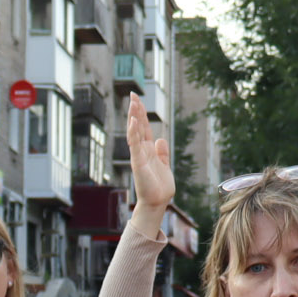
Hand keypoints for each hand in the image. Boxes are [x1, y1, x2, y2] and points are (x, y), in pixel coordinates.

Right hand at [123, 95, 173, 225]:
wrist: (157, 202)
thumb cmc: (160, 187)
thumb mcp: (164, 165)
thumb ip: (162, 152)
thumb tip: (161, 138)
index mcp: (148, 150)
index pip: (143, 127)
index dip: (141, 113)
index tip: (138, 99)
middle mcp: (142, 150)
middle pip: (138, 126)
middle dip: (136, 110)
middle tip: (133, 94)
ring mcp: (139, 155)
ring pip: (135, 132)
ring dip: (134, 117)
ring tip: (133, 103)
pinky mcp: (138, 162)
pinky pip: (135, 145)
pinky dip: (133, 133)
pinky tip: (133, 122)